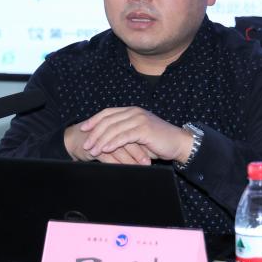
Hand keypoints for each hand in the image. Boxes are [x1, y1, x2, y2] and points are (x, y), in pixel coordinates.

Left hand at [79, 107, 193, 163]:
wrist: (178, 143)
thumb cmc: (158, 142)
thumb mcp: (138, 135)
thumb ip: (124, 134)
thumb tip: (105, 140)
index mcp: (132, 111)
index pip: (108, 112)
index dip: (94, 120)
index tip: (83, 128)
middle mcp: (134, 112)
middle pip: (108, 120)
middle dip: (94, 133)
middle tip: (85, 144)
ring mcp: (139, 119)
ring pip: (114, 129)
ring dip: (101, 140)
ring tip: (92, 150)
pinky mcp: (144, 129)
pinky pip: (124, 136)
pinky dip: (113, 143)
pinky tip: (105, 149)